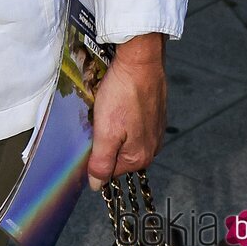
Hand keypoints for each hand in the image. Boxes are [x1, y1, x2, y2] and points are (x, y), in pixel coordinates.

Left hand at [87, 34, 165, 190]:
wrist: (141, 59)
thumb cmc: (123, 93)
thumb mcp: (105, 131)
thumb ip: (101, 162)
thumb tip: (96, 186)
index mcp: (140, 156)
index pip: (110, 170)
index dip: (95, 154)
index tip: (90, 135)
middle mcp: (152, 146)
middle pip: (118, 152)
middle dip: (105, 138)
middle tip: (98, 117)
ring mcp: (156, 128)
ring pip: (125, 135)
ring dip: (114, 124)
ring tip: (108, 106)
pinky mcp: (155, 111)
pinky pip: (134, 120)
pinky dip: (124, 112)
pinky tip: (119, 99)